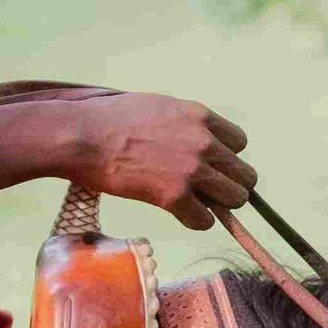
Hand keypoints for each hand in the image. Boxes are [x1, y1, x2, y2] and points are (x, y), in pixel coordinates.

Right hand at [76, 92, 257, 231]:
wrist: (82, 137)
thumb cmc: (109, 120)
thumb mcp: (157, 106)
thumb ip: (182, 122)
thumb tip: (188, 138)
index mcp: (199, 116)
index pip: (239, 143)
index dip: (225, 158)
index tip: (210, 166)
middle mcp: (203, 142)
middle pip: (245, 175)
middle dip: (229, 185)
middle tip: (209, 193)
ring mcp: (192, 170)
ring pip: (235, 198)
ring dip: (219, 205)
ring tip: (198, 205)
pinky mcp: (175, 196)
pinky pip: (206, 220)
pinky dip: (196, 221)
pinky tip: (182, 214)